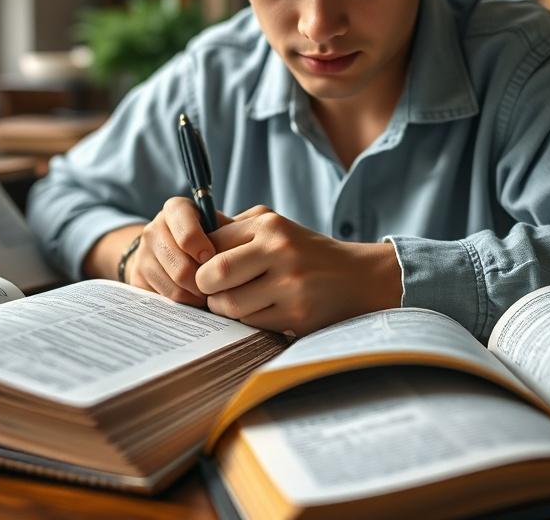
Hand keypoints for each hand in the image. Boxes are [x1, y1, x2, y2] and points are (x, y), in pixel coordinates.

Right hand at [125, 196, 222, 306]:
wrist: (171, 248)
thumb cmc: (206, 237)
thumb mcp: (219, 227)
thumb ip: (232, 234)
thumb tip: (243, 250)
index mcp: (175, 209)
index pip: (186, 231)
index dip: (202, 248)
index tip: (213, 259)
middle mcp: (154, 229)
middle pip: (181, 267)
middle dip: (204, 282)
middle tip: (218, 286)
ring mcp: (142, 255)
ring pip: (174, 287)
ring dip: (196, 296)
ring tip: (209, 294)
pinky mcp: (137, 278)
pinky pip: (164, 300)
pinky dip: (183, 304)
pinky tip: (194, 299)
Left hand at [195, 206, 402, 335]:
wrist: (359, 277)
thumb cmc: (305, 252)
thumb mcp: (275, 228)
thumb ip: (236, 230)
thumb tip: (190, 243)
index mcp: (269, 225)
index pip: (211, 243)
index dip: (200, 262)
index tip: (205, 271)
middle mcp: (279, 250)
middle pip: (213, 274)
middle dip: (205, 287)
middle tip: (212, 291)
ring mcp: (290, 284)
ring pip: (229, 305)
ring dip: (224, 309)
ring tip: (237, 302)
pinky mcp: (297, 315)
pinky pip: (252, 324)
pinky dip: (249, 321)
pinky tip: (262, 312)